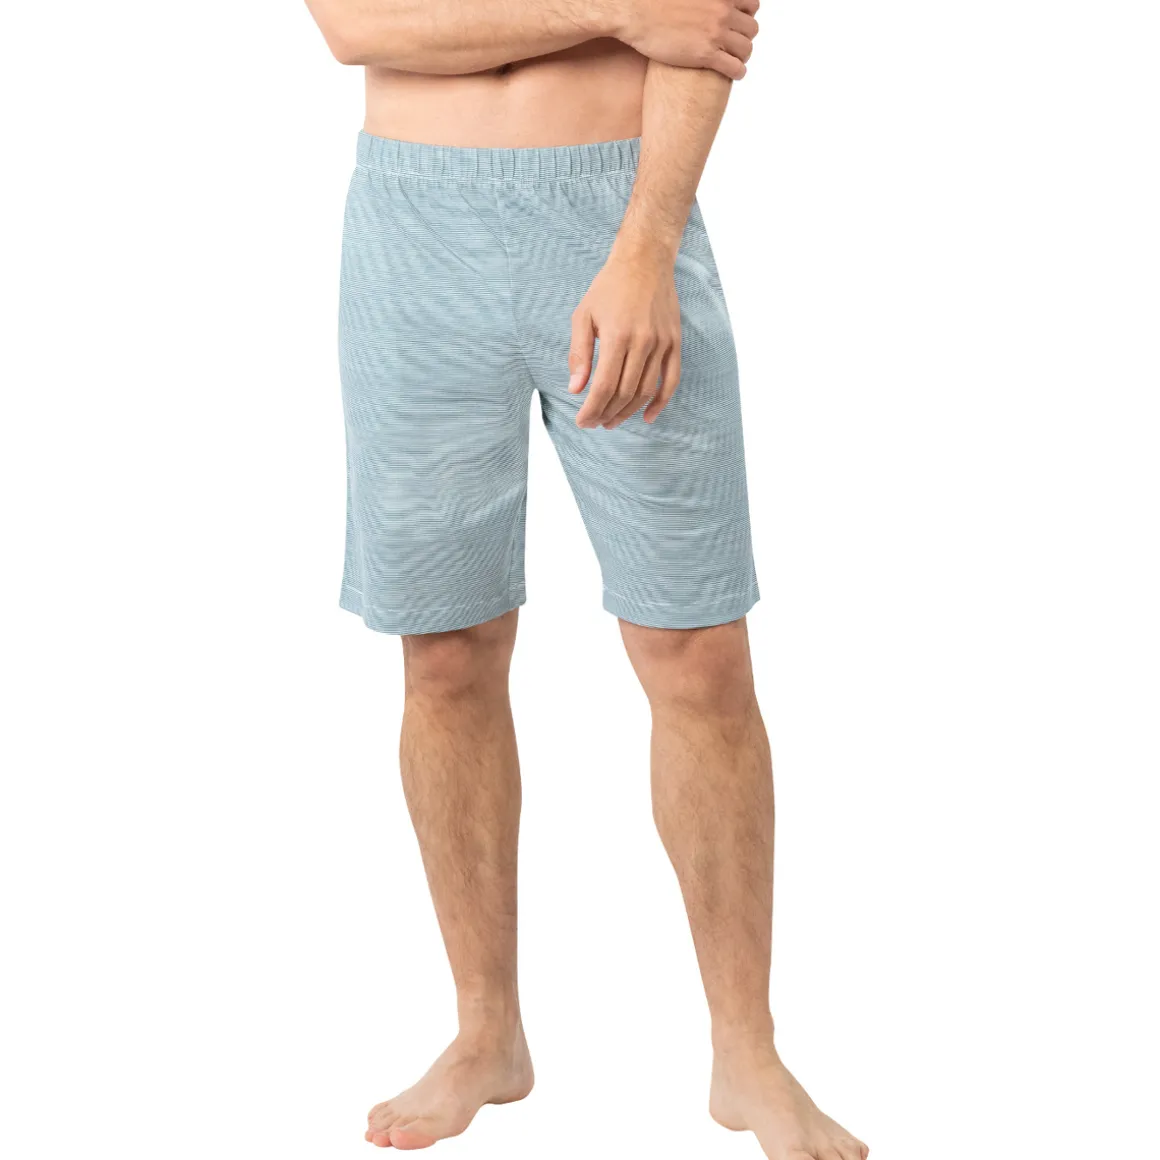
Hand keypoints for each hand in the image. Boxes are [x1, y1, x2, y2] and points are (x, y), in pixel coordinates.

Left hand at [568, 248, 681, 428]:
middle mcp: (642, 342)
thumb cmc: (609, 288)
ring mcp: (662, 344)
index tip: (582, 422)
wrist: (645, 261)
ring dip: (628, 412)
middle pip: (624, 393)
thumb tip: (576, 389)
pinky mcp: (675, 343)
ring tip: (612, 421)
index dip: (592, 409)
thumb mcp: (583, 315)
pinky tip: (646, 417)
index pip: (603, 386)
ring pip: (646, 391)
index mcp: (617, 336)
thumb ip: (579, 354)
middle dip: (606, 414)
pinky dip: (660, 403)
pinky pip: (670, 381)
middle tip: (594, 424)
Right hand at [615, 0, 758, 80]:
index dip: (747, 15)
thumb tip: (702, 2)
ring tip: (734, 60)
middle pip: (751, 28)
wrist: (635, 12)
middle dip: (745, 37)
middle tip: (734, 45)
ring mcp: (716, 33)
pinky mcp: (706, 54)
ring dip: (742, 56)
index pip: (752, 4)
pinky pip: (735, 67)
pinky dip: (738, 72)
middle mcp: (723, 10)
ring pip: (746, 49)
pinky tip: (734, 74)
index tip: (739, 23)